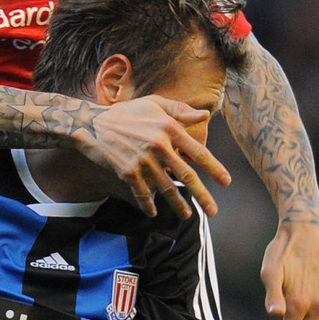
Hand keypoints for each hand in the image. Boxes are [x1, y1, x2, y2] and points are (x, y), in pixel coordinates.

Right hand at [74, 95, 231, 219]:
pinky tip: (153, 213)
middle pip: (187, 176)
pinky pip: (143, 195)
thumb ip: (180, 110)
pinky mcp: (128, 173)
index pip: (198, 152)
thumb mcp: (154, 104)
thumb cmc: (127, 113)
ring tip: (187, 215)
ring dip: (179, 205)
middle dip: (203, 196)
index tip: (226, 181)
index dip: (214, 168)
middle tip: (214, 211)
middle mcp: (159, 146)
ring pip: (167, 189)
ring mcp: (143, 161)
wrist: (93, 125)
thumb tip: (205, 115)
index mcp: (169, 128)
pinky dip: (149, 205)